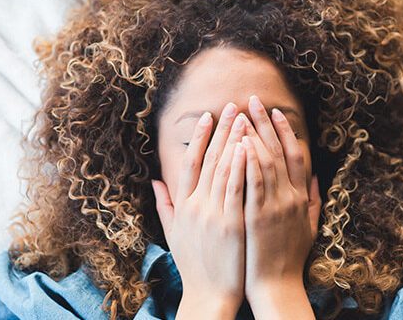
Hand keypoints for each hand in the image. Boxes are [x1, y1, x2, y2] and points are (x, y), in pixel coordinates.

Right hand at [152, 103, 248, 318]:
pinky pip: (236, 188)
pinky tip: (247, 146)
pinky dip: (241, 166)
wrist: (208, 295)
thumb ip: (165, 205)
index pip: (190, 162)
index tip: (208, 116)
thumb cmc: (195, 265)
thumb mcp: (174, 233)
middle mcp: (196, 206)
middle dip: (222, 130)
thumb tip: (155, 181)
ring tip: (244, 117)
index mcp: (184, 206)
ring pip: (223, 169)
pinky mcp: (230, 224)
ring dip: (234, 140)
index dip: (199, 137)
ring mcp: (213, 214)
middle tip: (232, 106)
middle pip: (209, 159)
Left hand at [241, 96, 318, 318]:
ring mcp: (276, 206)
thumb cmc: (289, 259)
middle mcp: (291, 197)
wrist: (278, 286)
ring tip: (242, 114)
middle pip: (279, 151)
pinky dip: (249, 162)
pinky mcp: (259, 217)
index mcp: (301, 198)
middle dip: (265, 123)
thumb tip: (317, 177)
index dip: (285, 131)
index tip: (275, 111)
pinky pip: (254, 183)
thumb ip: (314, 200)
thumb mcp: (310, 226)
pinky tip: (241, 143)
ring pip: (266, 162)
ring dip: (254, 135)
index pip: (295, 155)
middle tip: (253, 100)